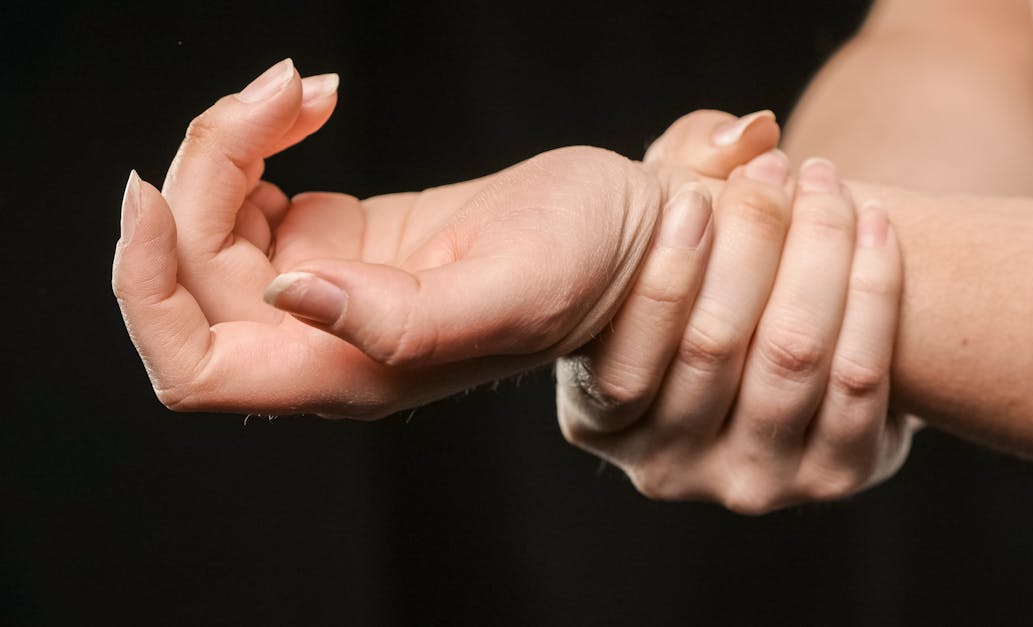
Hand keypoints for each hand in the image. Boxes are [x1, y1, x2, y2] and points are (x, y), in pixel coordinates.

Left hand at [112, 60, 777, 419]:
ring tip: (302, 89)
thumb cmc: (593, 266)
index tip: (152, 192)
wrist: (627, 229)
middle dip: (202, 171)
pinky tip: (311, 108)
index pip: (194, 367)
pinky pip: (245, 192)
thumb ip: (405, 320)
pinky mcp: (335, 241)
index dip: (146, 290)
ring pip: (207, 227)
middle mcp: (325, 342)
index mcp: (354, 374)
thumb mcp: (514, 289)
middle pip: (187, 275)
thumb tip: (290, 295)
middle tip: (280, 91)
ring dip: (229, 142)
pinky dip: (257, 138)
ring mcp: (324, 290)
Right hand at [557, 112, 914, 513]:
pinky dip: (873, 290)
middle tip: (776, 169)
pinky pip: (861, 378)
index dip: (665, 273)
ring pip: (793, 356)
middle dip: (752, 238)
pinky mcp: (837, 476)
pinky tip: (875, 225)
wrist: (778, 340)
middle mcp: (667, 470)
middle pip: (713, 347)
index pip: (623, 367)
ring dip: (818, 250)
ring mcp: (754, 482)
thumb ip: (678, 171)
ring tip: (826, 182)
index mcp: (598, 423)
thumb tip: (749, 132)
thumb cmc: (698, 274)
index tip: (696, 197)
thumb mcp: (659, 230)